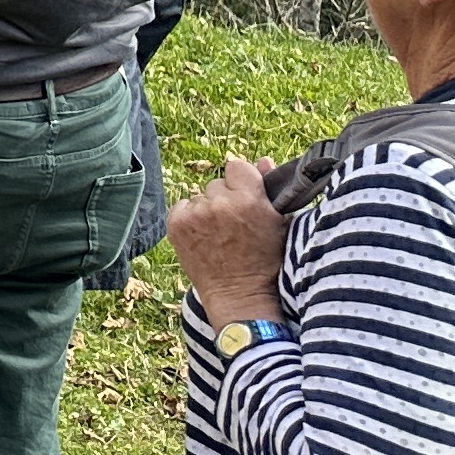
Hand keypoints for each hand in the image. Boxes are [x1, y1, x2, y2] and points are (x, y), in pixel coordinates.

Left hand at [167, 157, 288, 323]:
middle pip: (217, 184)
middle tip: (234, 224)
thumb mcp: (278, 224)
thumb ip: (270, 189)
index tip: (245, 197)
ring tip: (219, 235)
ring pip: (199, 197)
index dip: (242, 182)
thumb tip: (262, 159)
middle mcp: (220, 203)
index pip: (237, 166)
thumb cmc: (266, 261)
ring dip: (207, 210)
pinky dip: (190, 218)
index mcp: (250, 200)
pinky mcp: (176, 223)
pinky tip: (203, 238)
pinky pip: (182, 207)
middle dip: (225, 198)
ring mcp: (196, 213)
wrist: (239, 295)